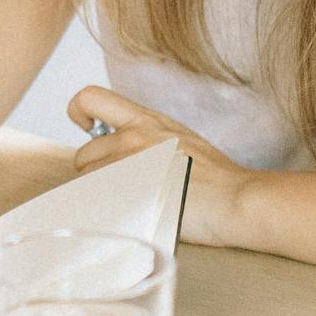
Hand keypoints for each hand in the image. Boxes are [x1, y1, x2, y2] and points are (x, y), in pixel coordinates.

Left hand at [67, 85, 248, 246]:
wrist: (236, 199)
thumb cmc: (216, 176)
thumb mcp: (178, 138)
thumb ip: (146, 137)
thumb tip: (122, 148)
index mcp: (145, 120)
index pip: (90, 98)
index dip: (78, 111)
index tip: (87, 128)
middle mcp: (132, 138)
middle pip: (83, 155)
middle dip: (96, 172)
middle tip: (124, 187)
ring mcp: (128, 167)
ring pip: (89, 183)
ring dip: (103, 194)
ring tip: (135, 203)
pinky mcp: (128, 196)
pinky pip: (99, 206)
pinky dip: (108, 213)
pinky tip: (131, 217)